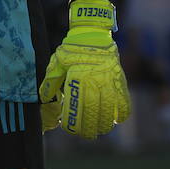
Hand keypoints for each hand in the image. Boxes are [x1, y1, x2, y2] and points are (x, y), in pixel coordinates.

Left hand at [39, 0, 131, 138]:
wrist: (93, 33)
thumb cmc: (72, 49)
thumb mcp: (57, 61)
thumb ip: (51, 80)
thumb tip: (44, 98)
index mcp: (77, 76)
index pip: (76, 105)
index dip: (73, 121)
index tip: (70, 128)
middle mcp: (94, 79)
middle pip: (93, 111)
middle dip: (90, 127)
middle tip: (87, 135)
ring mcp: (109, 80)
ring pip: (110, 108)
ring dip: (106, 123)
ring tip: (101, 130)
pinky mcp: (119, 79)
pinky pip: (124, 99)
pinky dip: (123, 112)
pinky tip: (117, 120)